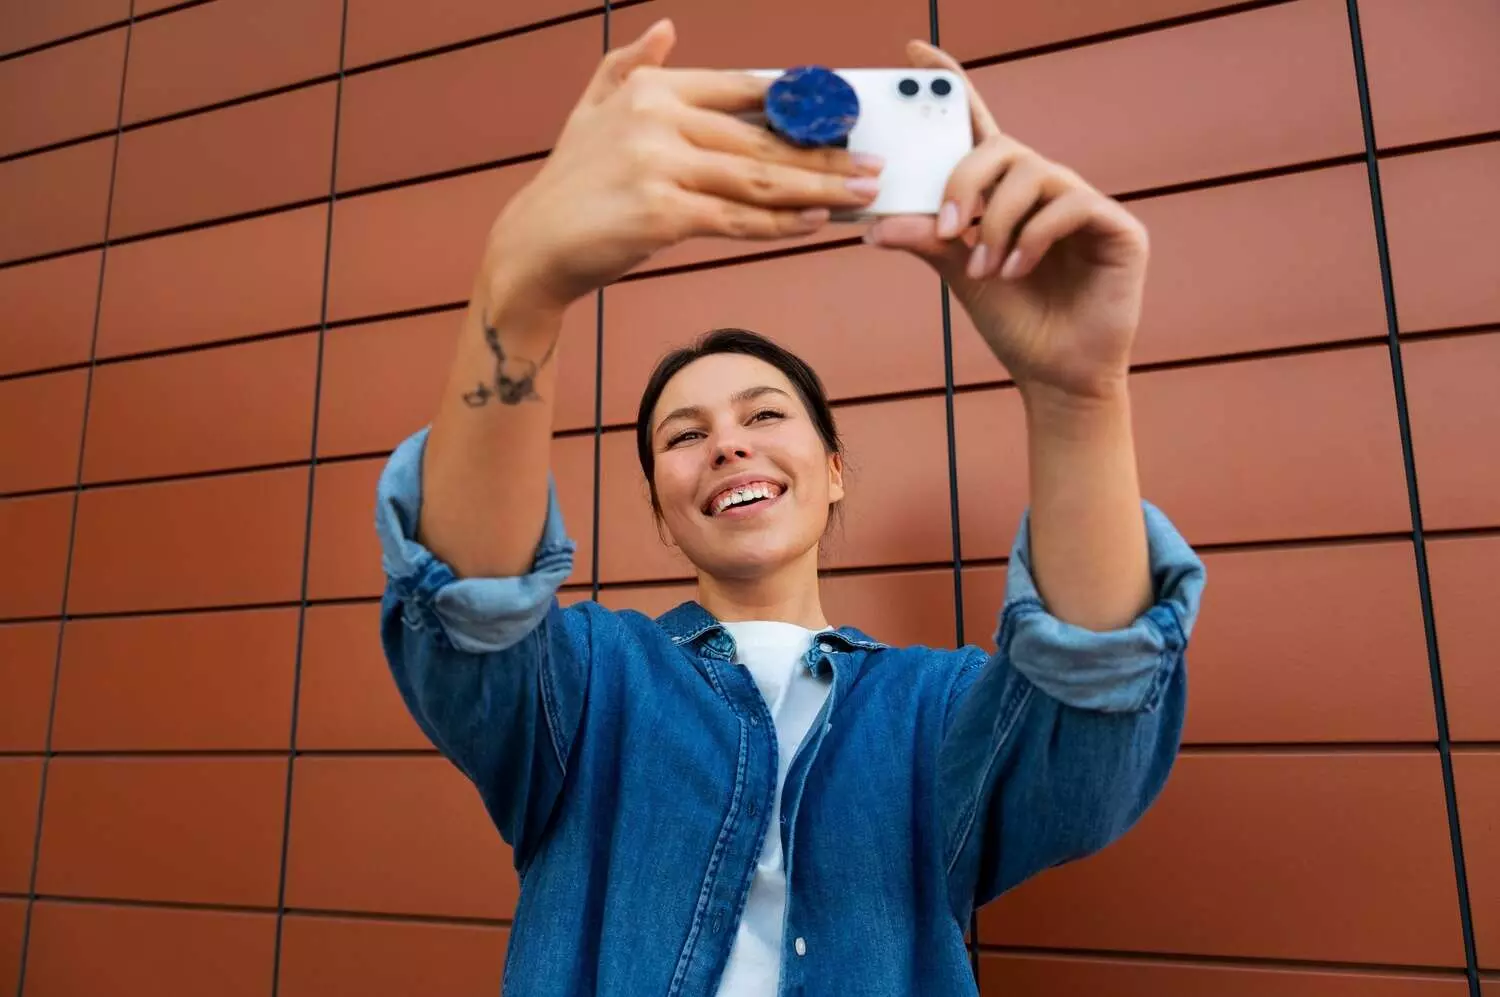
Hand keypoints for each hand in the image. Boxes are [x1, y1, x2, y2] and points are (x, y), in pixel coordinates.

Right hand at [480, 18, 881, 318]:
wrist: (536, 243)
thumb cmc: (571, 183)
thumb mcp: (591, 109)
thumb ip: (628, 66)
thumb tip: (664, 28)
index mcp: (652, 89)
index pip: (743, 92)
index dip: (798, 106)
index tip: (843, 117)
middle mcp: (658, 119)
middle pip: (762, 141)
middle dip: (825, 155)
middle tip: (872, 164)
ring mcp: (662, 167)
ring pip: (759, 179)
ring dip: (818, 189)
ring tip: (861, 193)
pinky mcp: (666, 214)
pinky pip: (738, 219)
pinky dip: (782, 224)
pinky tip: (817, 221)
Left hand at [865, 41, 1148, 401]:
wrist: (1056, 376)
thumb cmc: (1014, 322)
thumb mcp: (957, 274)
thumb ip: (924, 240)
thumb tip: (871, 225)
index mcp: (1005, 193)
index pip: (977, 127)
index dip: (951, 87)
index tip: (913, 54)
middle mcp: (1046, 188)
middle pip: (1003, 147)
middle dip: (965, 183)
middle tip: (948, 230)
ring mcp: (1084, 204)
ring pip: (1033, 175)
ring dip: (998, 222)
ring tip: (987, 269)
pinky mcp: (1118, 227)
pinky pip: (1070, 205)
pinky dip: (1035, 235)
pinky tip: (1018, 269)